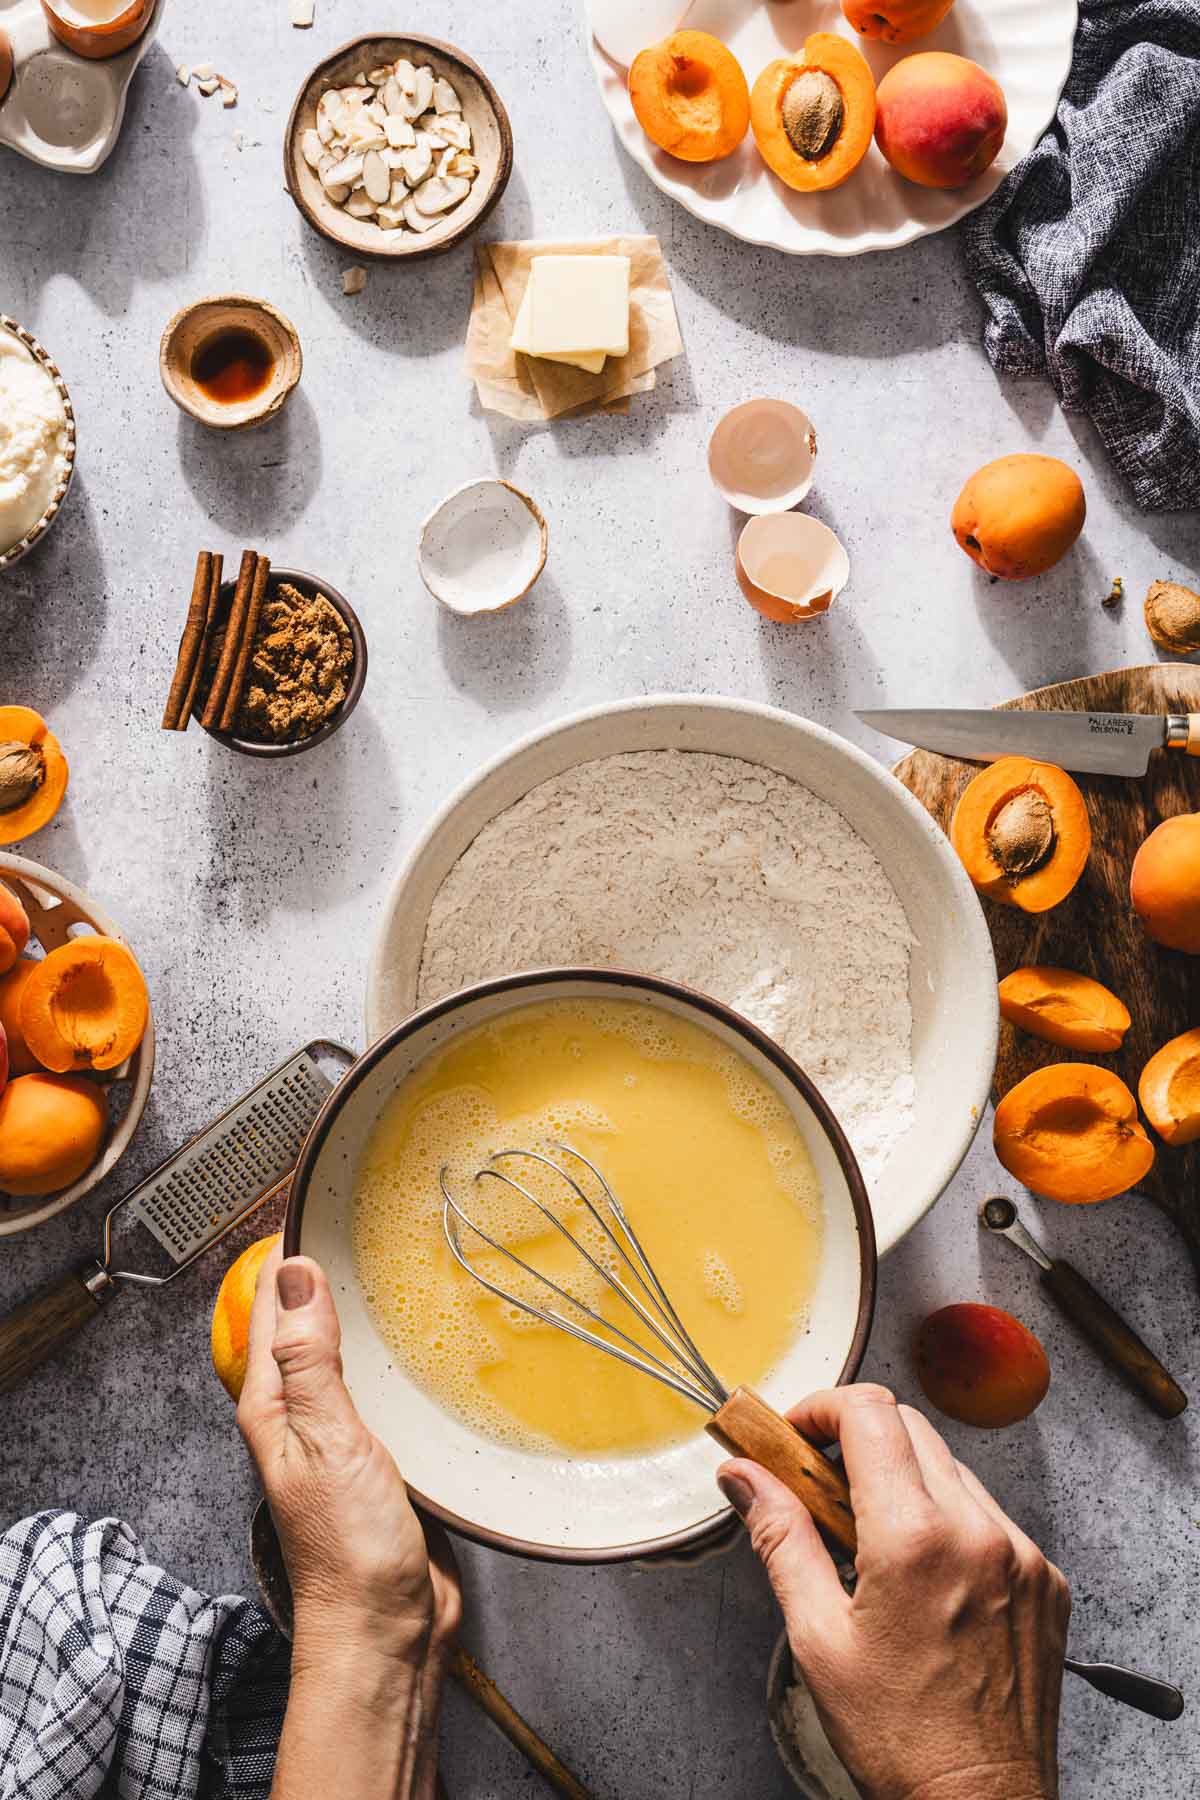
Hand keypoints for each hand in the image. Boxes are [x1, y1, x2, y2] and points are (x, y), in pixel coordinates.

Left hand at [239, 1248, 460, 1798]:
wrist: (389, 1628)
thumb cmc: (349, 1549)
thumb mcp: (327, 1440)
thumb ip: (310, 1359)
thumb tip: (293, 1273)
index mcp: (273, 1405)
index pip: (274, 1306)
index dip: (291, 1252)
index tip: (316, 1198)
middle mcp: (302, 1415)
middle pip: (311, 1325)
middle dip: (331, 1273)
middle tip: (367, 1216)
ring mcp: (343, 1435)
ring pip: (352, 1355)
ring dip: (370, 1314)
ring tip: (400, 1262)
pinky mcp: (384, 1455)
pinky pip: (386, 1388)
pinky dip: (399, 1357)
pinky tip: (426, 1343)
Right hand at [719, 1384, 1068, 1799]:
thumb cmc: (899, 1738)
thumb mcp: (816, 1638)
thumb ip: (780, 1538)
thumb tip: (744, 1476)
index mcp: (915, 1540)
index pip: (869, 1413)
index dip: (821, 1409)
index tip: (796, 1436)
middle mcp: (979, 1533)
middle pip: (909, 1428)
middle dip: (856, 1440)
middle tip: (820, 1487)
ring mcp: (1023, 1555)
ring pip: (951, 1469)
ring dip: (904, 1480)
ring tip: (870, 1541)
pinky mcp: (1048, 1580)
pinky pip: (990, 1516)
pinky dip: (950, 1521)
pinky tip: (925, 1574)